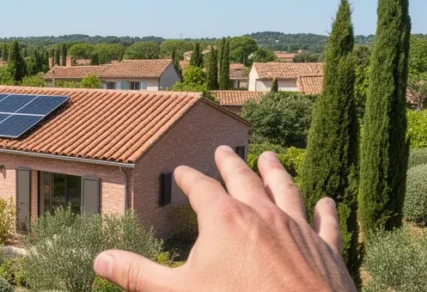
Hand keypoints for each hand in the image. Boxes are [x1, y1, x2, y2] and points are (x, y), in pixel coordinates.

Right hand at [93, 146, 355, 291]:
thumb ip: (138, 275)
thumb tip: (100, 260)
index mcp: (224, 220)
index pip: (200, 188)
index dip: (188, 178)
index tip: (181, 171)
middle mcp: (262, 214)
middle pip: (243, 179)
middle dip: (230, 164)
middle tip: (223, 151)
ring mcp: (297, 229)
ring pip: (286, 190)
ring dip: (276, 173)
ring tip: (269, 158)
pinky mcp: (326, 250)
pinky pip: (324, 223)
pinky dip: (324, 210)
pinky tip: (326, 201)